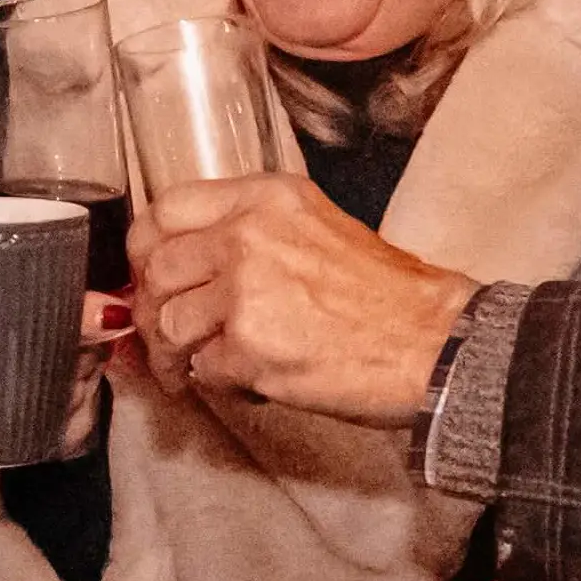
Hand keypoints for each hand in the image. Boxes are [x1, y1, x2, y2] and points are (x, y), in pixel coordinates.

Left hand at [128, 175, 475, 426]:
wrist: (435, 342)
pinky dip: (216, 382)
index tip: (148, 274)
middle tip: (163, 336)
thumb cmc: (386, 296)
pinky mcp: (250, 348)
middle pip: (157, 270)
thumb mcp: (316, 229)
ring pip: (169, 323)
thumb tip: (185, 268)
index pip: (166, 209)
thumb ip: (249, 235)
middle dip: (151, 310)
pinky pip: (202, 369)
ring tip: (192, 370)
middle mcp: (248, 234)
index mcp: (265, 197)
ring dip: (174, 356)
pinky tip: (244, 382)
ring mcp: (246, 291)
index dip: (145, 248)